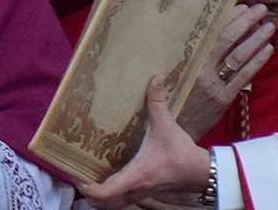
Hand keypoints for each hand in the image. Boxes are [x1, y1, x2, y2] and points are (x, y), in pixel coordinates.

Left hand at [79, 78, 211, 209]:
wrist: (202, 173)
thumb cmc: (181, 153)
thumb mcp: (167, 126)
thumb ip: (157, 103)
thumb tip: (154, 80)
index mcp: (136, 176)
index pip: (105, 193)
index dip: (87, 187)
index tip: (75, 173)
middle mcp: (134, 189)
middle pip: (102, 203)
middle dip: (86, 191)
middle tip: (75, 171)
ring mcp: (139, 195)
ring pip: (111, 204)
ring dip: (97, 194)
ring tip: (85, 174)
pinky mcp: (142, 193)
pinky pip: (120, 200)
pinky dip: (109, 193)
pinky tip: (104, 175)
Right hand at [177, 3, 273, 139]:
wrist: (170, 130)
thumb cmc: (167, 98)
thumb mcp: (167, 73)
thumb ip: (180, 56)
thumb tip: (194, 33)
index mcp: (186, 60)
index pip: (210, 34)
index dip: (227, 18)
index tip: (240, 6)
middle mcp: (201, 70)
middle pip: (227, 40)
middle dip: (246, 22)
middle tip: (260, 9)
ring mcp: (214, 84)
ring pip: (239, 56)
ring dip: (256, 39)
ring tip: (269, 26)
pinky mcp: (223, 98)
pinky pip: (244, 77)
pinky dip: (257, 62)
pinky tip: (268, 50)